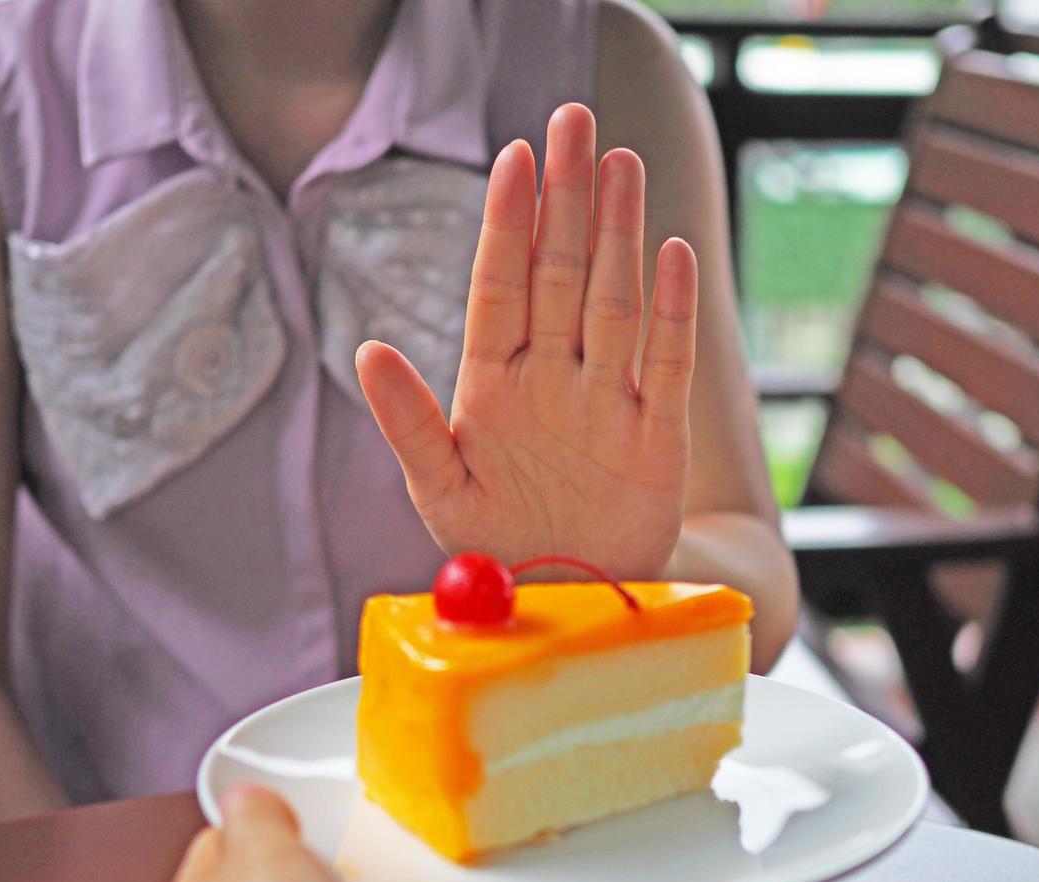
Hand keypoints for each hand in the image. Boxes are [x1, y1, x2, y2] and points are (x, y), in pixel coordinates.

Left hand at [356, 103, 698, 579]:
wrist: (570, 603)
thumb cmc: (500, 545)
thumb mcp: (440, 491)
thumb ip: (411, 422)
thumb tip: (367, 350)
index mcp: (494, 386)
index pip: (501, 287)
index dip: (508, 223)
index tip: (513, 158)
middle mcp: (553, 379)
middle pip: (561, 273)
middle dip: (567, 198)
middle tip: (575, 121)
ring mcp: (607, 402)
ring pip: (613, 302)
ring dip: (617, 235)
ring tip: (620, 164)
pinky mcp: (655, 438)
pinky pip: (664, 365)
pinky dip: (671, 315)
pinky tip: (670, 255)